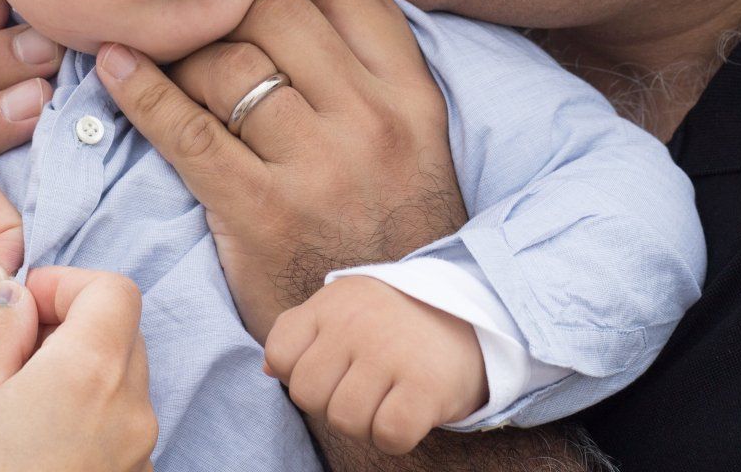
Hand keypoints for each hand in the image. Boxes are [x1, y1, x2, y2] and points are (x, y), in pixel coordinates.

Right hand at [0, 267, 156, 471]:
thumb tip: (17, 301)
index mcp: (92, 374)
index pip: (115, 290)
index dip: (66, 284)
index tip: (23, 305)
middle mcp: (132, 413)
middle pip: (123, 334)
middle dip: (71, 326)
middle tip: (11, 353)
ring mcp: (137, 457)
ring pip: (122, 383)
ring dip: (78, 374)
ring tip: (14, 404)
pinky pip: (118, 430)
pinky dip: (86, 417)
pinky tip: (32, 443)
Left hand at [95, 0, 463, 337]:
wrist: (390, 341)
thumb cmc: (392, 234)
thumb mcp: (417, 146)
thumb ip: (374, 76)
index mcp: (413, 100)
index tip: (263, 9)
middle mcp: (372, 123)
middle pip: (280, 13)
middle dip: (234, 15)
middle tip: (209, 36)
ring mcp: (317, 168)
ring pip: (230, 62)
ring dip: (189, 57)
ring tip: (172, 69)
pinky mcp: (260, 213)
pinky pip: (187, 130)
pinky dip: (141, 91)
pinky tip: (114, 67)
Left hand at [264, 276, 485, 455]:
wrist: (473, 313)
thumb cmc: (394, 321)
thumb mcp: (344, 309)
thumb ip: (301, 334)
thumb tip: (267, 370)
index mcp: (331, 302)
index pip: (280, 355)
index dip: (300, 373)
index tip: (332, 367)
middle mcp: (356, 322)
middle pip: (308, 394)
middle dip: (331, 402)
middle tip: (363, 387)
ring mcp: (390, 351)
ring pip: (344, 420)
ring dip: (364, 422)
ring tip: (386, 397)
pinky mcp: (426, 383)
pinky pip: (387, 434)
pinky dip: (394, 437)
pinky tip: (407, 413)